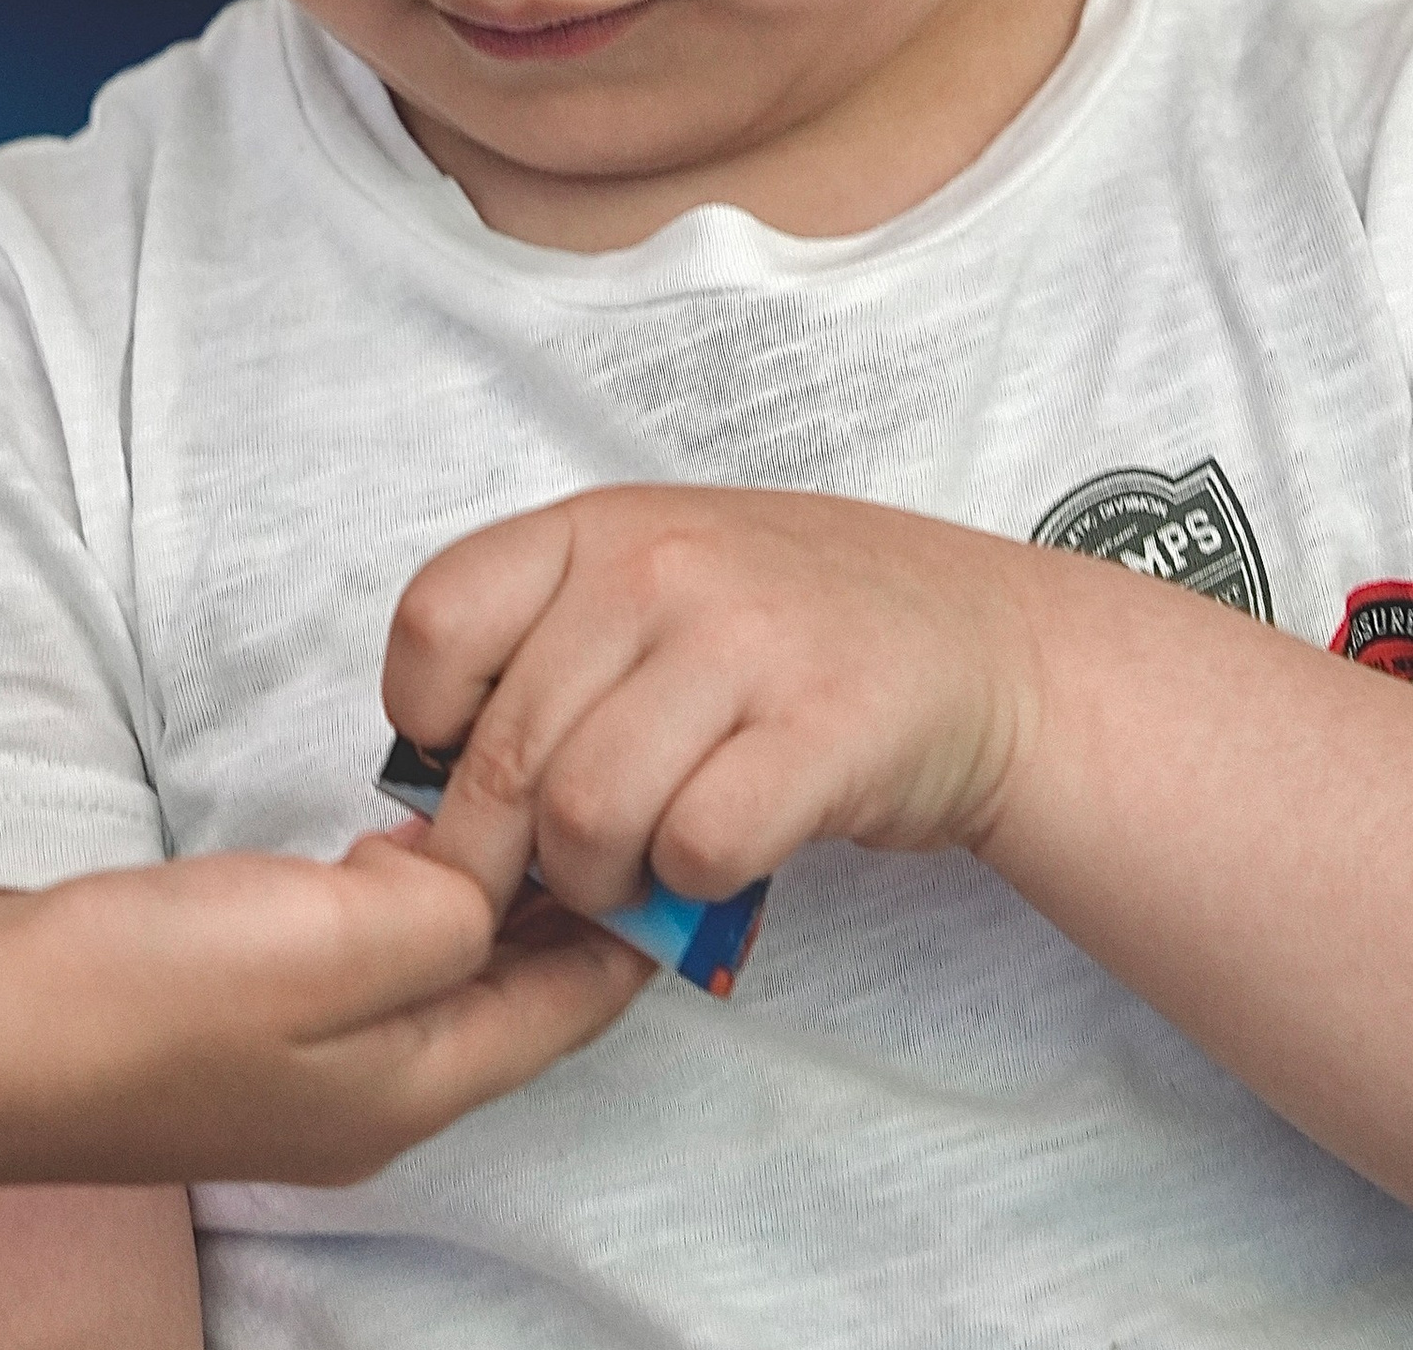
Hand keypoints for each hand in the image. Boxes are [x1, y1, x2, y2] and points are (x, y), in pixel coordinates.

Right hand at [0, 828, 648, 1185]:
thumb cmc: (146, 994)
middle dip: (572, 902)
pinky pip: (366, 950)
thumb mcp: (333, 937)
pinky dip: (409, 889)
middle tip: (623, 793)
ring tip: (535, 794)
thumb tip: (492, 878)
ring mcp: (300, 1061)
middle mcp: (370, 1092)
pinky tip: (404, 832)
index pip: (569, 1006)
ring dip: (490, 890)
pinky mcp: (241, 1014)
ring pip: (440, 967)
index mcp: (411, 1089)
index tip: (686, 839)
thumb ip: (451, 909)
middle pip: (511, 992)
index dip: (635, 926)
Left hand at [381, 483, 1043, 922]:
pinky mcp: (823, 733)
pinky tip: (722, 857)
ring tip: (640, 868)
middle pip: (506, 756)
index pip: (434, 624)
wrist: (982, 646)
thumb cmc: (792, 629)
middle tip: (551, 876)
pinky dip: (695, 886)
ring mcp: (746, 643)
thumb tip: (431, 792)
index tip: (471, 767)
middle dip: (510, 858)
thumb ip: (546, 650)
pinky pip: (696, 851)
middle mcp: (662, 567)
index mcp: (600, 527)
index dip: (430, 726)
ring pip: (587, 817)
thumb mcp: (654, 583)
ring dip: (602, 883)